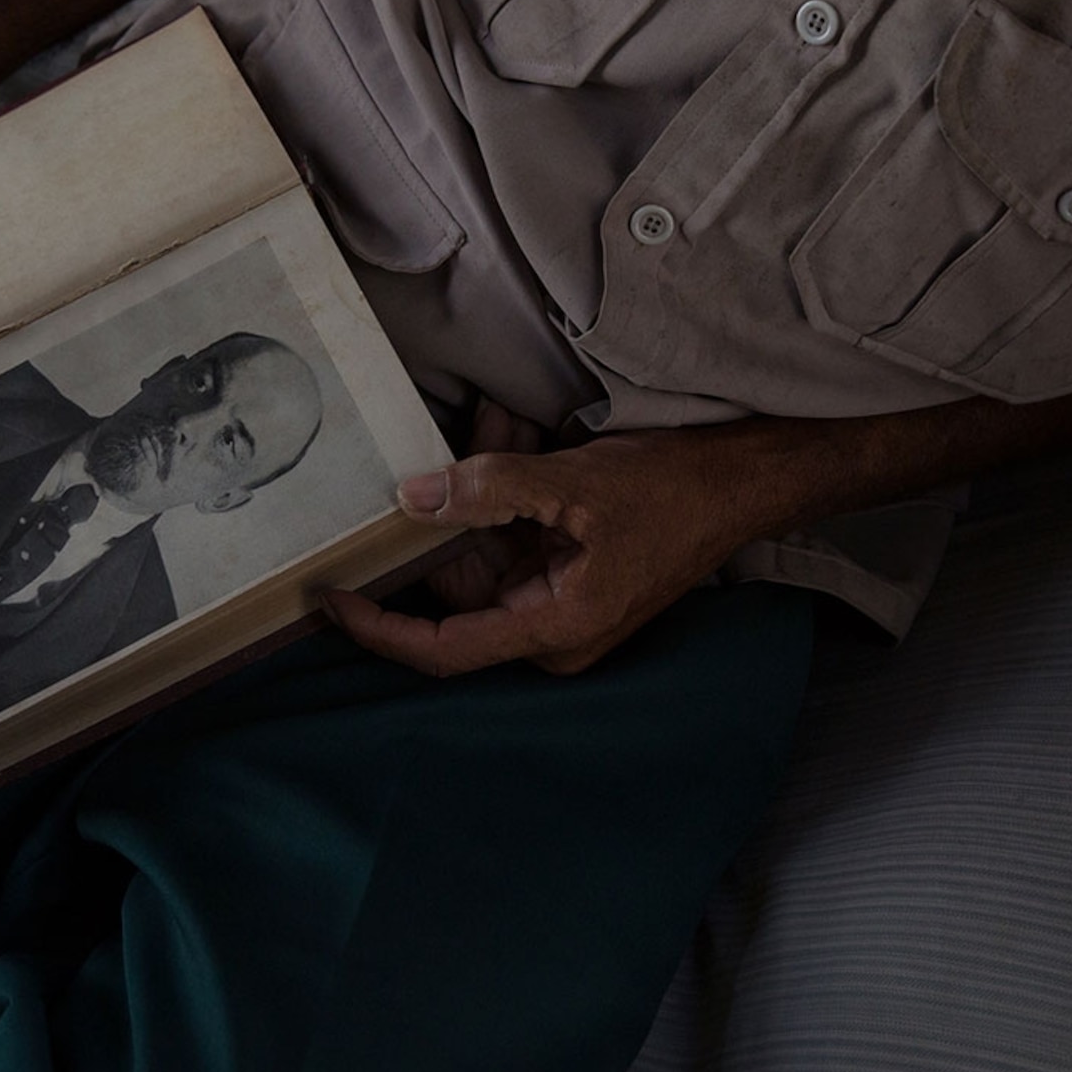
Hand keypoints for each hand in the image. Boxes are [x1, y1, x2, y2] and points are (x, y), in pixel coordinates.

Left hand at [325, 418, 761, 677]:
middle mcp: (549, 626)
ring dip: (478, 486)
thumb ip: (490, 489)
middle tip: (428, 451)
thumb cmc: (676, 493)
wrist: (743, 480)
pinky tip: (509, 428)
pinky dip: (504, 484)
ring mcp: (557, 597)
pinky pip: (510, 530)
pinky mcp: (565, 567)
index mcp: (552, 628)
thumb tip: (412, 496)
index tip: (329, 597)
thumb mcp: (576, 485)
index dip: (378, 629)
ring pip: (481, 547)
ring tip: (496, 423)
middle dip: (442, 514)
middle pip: (457, 585)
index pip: (442, 649)